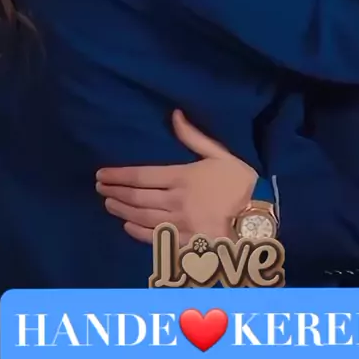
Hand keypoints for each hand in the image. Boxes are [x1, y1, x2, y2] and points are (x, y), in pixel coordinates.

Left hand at [96, 110, 257, 244]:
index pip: (140, 176)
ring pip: (141, 217)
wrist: (258, 217)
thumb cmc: (240, 182)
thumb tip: (174, 115)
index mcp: (182, 177)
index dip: (118, 175)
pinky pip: (154, 238)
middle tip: (100, 188)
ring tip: (109, 204)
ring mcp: (178, 225)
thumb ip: (193, 137)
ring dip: (122, 210)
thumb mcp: (219, 153)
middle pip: (136, 197)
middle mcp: (175, 201)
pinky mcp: (184, 243)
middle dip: (115, 191)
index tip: (101, 174)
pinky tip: (127, 226)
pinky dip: (137, 232)